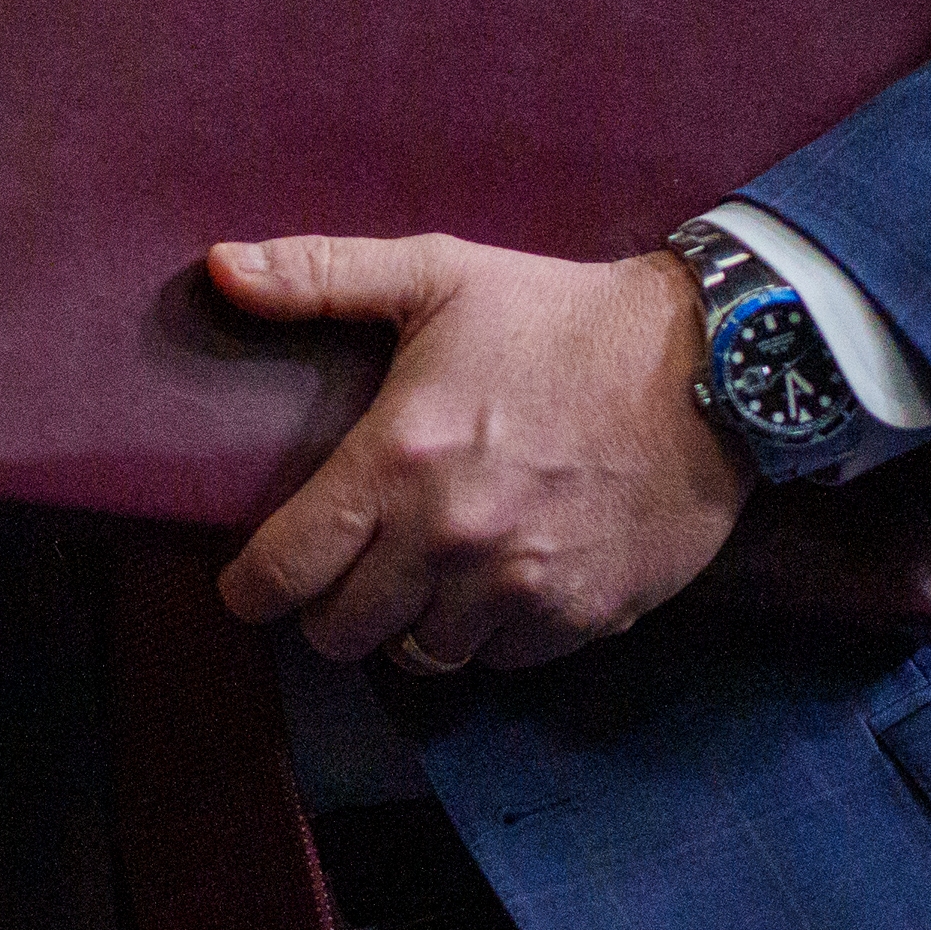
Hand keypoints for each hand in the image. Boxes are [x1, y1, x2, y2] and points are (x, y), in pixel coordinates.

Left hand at [206, 236, 745, 669]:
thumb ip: (317, 275)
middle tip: (350, 570)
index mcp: (398, 462)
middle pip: (342, 633)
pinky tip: (497, 583)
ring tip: (423, 577)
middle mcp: (449, 540)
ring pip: (421, 657)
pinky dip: (490, 635)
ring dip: (411, 626)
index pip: (284, 571)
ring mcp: (520, 587)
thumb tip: (218, 269)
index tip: (252, 582)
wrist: (712, 363)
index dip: (252, 587)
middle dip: (331, 607)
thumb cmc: (562, 317)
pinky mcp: (583, 615)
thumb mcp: (438, 275)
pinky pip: (504, 660)